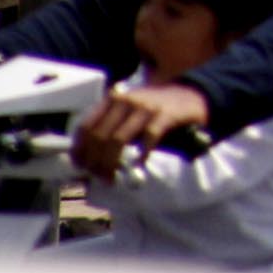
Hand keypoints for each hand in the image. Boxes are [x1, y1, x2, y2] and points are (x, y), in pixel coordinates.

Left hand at [72, 80, 207, 175]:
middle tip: (97, 176)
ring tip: (111, 177)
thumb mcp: (129, 110)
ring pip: (118, 139)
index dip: (80, 148)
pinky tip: (138, 164)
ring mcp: (147, 106)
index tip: (80, 165)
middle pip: (101, 135)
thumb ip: (110, 126)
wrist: (192, 95)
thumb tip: (87, 157)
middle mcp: (127, 100)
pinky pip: (148, 137)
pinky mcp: (166, 114)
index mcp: (114, 99)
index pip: (87, 126)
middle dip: (95, 161)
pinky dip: (140, 154)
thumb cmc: (155, 108)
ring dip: (111, 162)